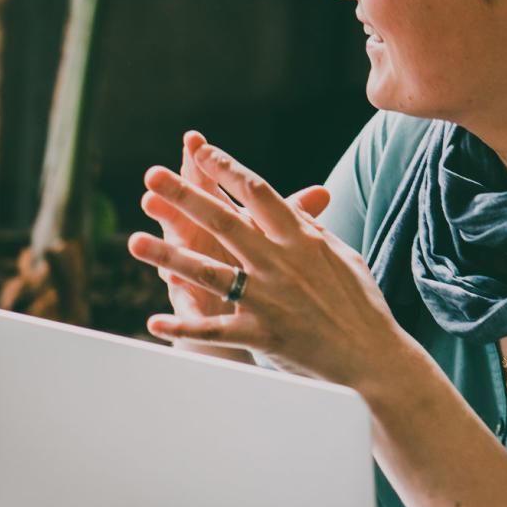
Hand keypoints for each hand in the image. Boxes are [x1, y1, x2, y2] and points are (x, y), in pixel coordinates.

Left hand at [127, 142, 411, 388]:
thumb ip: (307, 228)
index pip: (259, 193)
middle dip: (185, 196)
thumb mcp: (338, 255)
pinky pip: (215, 330)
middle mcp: (282, 262)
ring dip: (168, 256)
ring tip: (133, 241)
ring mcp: (269, 298)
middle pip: (224, 222)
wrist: (373, 356)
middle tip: (151, 177)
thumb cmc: (358, 304)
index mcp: (301, 238)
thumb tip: (289, 202)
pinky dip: (184, 327)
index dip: (227, 170)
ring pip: (209, 272)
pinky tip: (153, 322)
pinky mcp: (262, 334)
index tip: (199, 149)